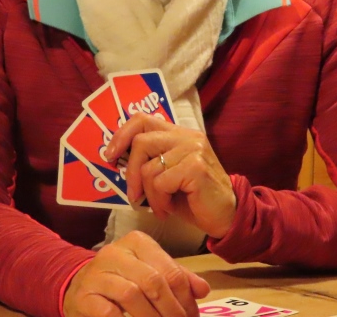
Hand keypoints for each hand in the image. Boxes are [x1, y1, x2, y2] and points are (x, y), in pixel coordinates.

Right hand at [62, 231, 209, 316]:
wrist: (80, 287)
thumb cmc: (121, 278)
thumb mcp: (149, 271)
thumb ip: (176, 277)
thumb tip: (203, 290)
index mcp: (137, 243)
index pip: (170, 270)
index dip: (186, 298)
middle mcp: (116, 253)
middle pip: (153, 281)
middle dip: (171, 311)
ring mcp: (97, 273)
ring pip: (132, 295)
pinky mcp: (84, 296)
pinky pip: (108, 312)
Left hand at [104, 113, 236, 238]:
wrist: (227, 216)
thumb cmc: (193, 198)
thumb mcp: (168, 175)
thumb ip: (150, 162)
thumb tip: (116, 160)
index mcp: (179, 134)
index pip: (143, 119)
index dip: (122, 135)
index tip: (110, 156)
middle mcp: (187, 136)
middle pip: (141, 142)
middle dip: (130, 172)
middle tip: (134, 195)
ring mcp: (194, 149)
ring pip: (149, 168)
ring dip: (149, 195)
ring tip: (160, 207)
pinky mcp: (196, 167)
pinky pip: (160, 183)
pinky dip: (159, 201)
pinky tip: (168, 209)